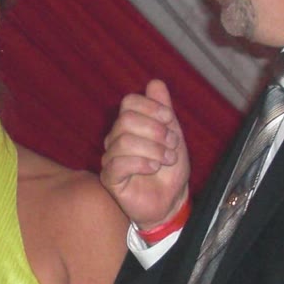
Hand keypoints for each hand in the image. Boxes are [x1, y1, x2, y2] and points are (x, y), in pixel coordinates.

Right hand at [100, 81, 189, 233]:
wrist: (170, 201)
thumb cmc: (169, 169)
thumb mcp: (172, 135)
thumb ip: (163, 110)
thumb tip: (155, 83)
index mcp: (129, 125)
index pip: (130, 102)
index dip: (151, 107)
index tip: (170, 120)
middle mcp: (116, 138)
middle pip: (126, 119)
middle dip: (155, 130)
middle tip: (172, 145)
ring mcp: (110, 158)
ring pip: (124, 140)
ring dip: (153, 148)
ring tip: (166, 159)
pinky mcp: (110, 178)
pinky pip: (118, 163)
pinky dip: (141, 162)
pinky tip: (154, 168)